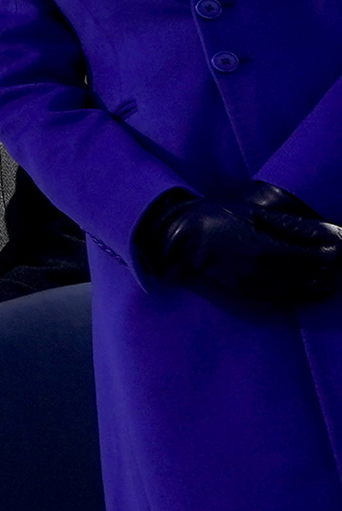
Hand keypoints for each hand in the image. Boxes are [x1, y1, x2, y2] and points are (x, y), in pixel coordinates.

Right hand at [138, 183, 341, 307]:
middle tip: (336, 258)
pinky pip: (286, 297)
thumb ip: (294, 225)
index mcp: (269, 249)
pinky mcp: (250, 292)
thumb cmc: (218, 216)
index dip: (334, 252)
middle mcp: (266, 272)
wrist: (183, 238)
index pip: (317, 256)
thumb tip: (330, 232)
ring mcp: (257, 285)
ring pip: (303, 289)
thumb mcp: (256, 213)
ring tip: (331, 274)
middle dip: (330, 267)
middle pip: (314, 274)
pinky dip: (305, 293)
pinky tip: (315, 287)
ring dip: (321, 281)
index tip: (341, 246)